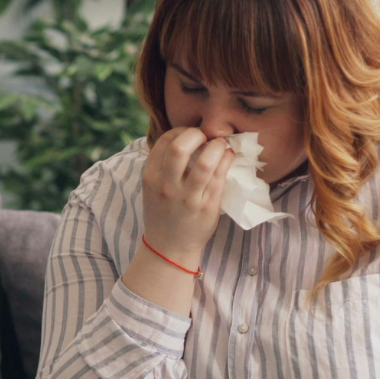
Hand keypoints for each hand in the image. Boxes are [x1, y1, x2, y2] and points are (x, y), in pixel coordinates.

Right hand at [141, 127, 236, 262]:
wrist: (168, 248)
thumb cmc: (164, 213)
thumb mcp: (153, 188)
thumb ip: (164, 165)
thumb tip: (187, 137)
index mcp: (151, 177)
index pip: (164, 141)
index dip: (181, 131)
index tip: (192, 134)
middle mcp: (166, 186)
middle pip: (180, 147)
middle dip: (197, 134)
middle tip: (206, 137)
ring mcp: (187, 197)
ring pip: (206, 162)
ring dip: (217, 147)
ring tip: (221, 145)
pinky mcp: (206, 206)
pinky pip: (220, 176)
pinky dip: (227, 159)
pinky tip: (228, 156)